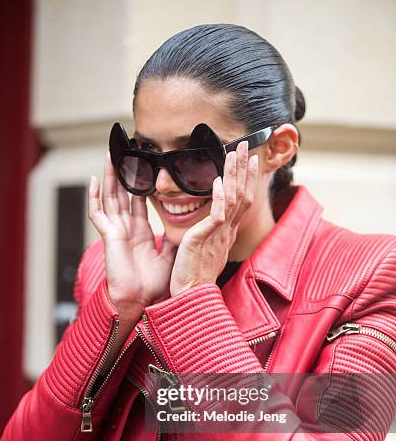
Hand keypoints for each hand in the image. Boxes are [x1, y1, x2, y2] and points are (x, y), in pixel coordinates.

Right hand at [88, 152, 176, 316]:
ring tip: (110, 156)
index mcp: (140, 232)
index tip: (145, 168)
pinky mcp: (108, 236)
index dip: (141, 185)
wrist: (139, 301)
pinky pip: (98, 213)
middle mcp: (127, 228)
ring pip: (111, 198)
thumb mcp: (169, 256)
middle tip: (126, 152)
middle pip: (123, 195)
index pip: (139, 202)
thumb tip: (189, 225)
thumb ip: (174, 238)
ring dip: (109, 177)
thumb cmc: (152, 285)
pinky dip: (94, 197)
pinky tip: (93, 180)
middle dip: (124, 174)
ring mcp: (115, 231)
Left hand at [169, 141, 257, 295]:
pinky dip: (218, 196)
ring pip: (232, 199)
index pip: (241, 199)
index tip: (248, 160)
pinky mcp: (206, 238)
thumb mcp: (205, 247)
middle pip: (242, 193)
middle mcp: (228, 230)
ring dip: (234, 174)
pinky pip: (217, 214)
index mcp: (227, 231)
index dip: (246, 178)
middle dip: (244, 168)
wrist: (191, 295)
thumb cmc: (194, 274)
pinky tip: (216, 180)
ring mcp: (219, 233)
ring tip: (234, 153)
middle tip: (245, 145)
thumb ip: (209, 231)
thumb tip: (208, 220)